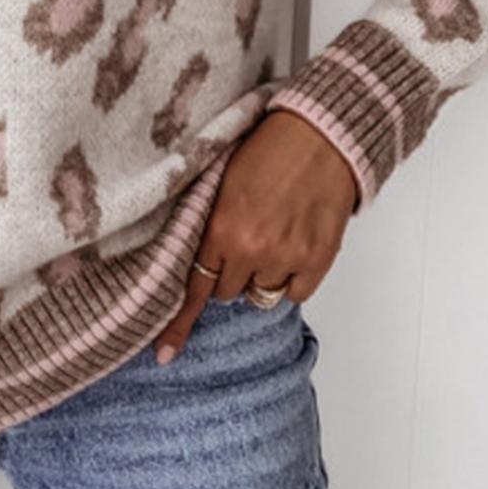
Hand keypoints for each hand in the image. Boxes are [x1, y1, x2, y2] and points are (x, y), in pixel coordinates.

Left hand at [153, 108, 358, 364]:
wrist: (322, 134)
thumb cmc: (268, 148)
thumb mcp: (222, 180)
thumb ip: (208, 222)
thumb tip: (197, 256)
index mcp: (221, 228)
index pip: (194, 287)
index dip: (178, 322)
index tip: (165, 354)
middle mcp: (251, 250)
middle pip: (228, 292)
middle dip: (231, 272)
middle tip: (243, 241)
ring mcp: (287, 258)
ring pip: (262, 294)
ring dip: (262, 275)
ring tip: (272, 238)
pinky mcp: (318, 260)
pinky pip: (295, 293)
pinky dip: (292, 278)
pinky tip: (294, 247)